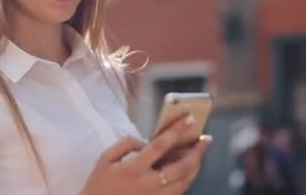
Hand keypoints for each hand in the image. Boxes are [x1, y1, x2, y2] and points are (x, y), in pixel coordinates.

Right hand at [81, 115, 211, 194]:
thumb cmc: (99, 184)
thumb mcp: (105, 158)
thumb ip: (125, 144)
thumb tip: (144, 141)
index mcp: (133, 169)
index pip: (160, 146)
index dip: (176, 131)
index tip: (189, 119)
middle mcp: (147, 184)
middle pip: (180, 167)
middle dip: (196, 151)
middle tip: (205, 139)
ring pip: (184, 182)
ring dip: (195, 166)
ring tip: (199, 153)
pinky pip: (178, 192)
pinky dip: (187, 179)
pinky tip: (188, 169)